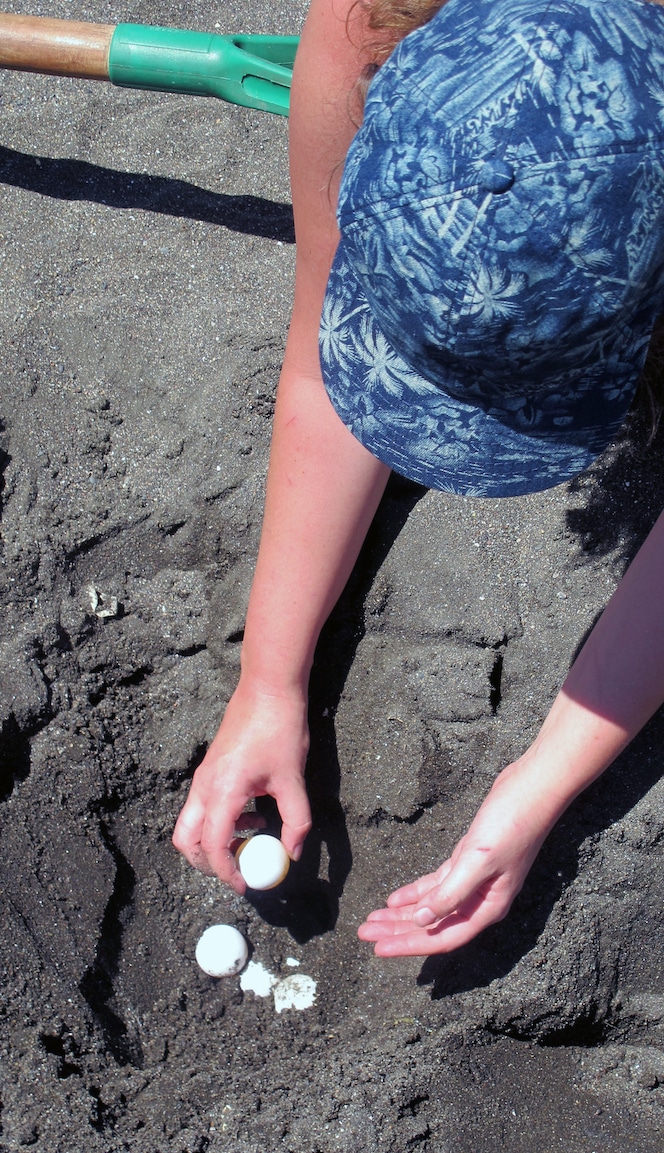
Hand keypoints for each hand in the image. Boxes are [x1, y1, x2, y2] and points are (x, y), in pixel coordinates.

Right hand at [172, 680, 311, 892]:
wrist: (267, 689)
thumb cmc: (280, 730)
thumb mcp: (293, 780)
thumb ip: (295, 821)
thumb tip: (293, 853)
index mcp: (222, 791)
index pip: (212, 846)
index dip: (226, 872)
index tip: (245, 885)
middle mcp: (204, 786)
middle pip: (185, 840)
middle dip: (206, 863)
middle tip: (237, 871)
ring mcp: (203, 777)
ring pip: (191, 824)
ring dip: (214, 841)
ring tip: (250, 839)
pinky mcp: (209, 770)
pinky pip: (202, 807)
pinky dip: (220, 822)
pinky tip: (254, 814)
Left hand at [357, 760, 557, 956]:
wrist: (532, 790)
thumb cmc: (511, 825)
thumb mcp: (478, 859)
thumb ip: (451, 893)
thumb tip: (422, 920)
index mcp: (487, 907)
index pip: (442, 937)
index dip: (409, 945)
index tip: (378, 949)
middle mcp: (480, 900)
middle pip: (433, 924)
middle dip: (398, 930)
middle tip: (364, 933)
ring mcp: (474, 881)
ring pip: (431, 905)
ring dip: (402, 914)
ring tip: (372, 920)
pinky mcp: (468, 861)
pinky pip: (437, 885)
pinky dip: (416, 892)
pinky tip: (395, 899)